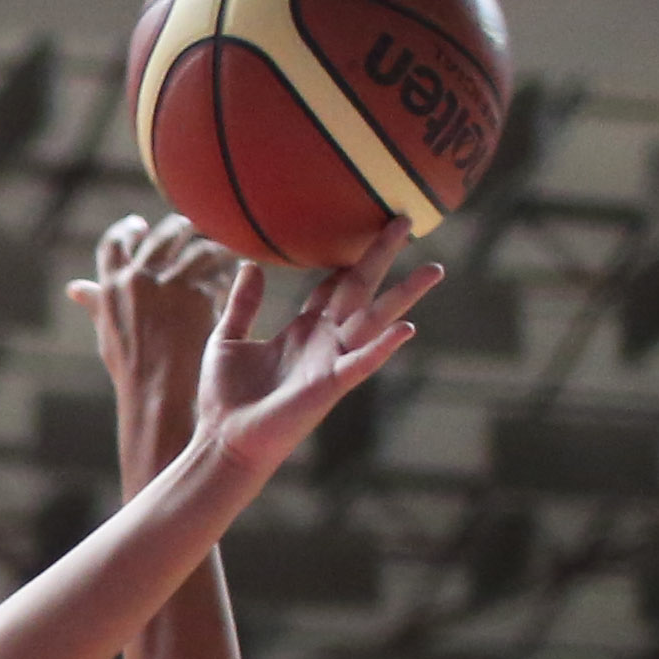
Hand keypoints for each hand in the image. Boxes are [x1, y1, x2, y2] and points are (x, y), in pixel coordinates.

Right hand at [66, 213, 232, 480]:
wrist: (157, 396)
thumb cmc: (131, 370)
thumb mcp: (106, 334)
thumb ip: (96, 303)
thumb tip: (74, 288)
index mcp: (112, 286)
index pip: (115, 243)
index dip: (127, 230)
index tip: (140, 226)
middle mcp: (139, 279)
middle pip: (162, 236)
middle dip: (178, 228)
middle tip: (190, 227)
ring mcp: (169, 285)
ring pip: (197, 248)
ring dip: (211, 247)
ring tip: (221, 250)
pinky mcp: (198, 295)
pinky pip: (217, 272)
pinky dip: (224, 272)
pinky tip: (230, 278)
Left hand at [189, 219, 438, 483]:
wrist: (223, 439)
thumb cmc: (225, 397)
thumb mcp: (228, 338)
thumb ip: (243, 304)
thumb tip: (251, 264)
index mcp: (303, 330)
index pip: (334, 285)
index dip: (351, 257)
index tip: (370, 225)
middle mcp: (324, 342)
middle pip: (360, 289)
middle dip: (382, 255)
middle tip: (406, 219)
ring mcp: (330, 363)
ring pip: (374, 320)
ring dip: (404, 295)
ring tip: (434, 270)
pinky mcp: (328, 387)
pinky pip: (361, 363)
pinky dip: (383, 347)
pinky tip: (408, 329)